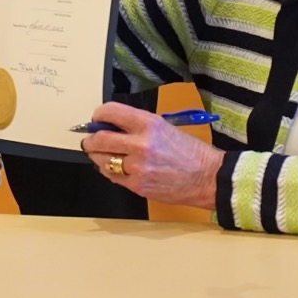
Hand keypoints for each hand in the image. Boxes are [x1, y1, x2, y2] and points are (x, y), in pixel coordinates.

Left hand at [80, 100, 218, 209]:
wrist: (207, 177)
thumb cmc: (190, 152)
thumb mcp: (165, 128)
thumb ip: (138, 127)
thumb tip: (112, 127)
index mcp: (149, 124)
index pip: (111, 112)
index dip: (99, 115)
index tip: (97, 119)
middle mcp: (140, 144)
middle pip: (99, 139)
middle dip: (90, 140)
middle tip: (90, 140)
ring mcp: (137, 167)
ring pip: (101, 160)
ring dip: (98, 157)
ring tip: (103, 155)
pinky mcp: (137, 185)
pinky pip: (112, 177)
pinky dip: (110, 171)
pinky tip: (116, 168)